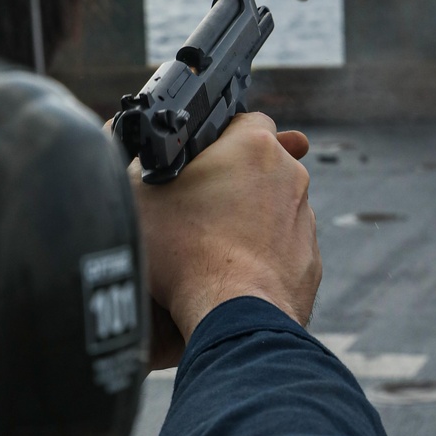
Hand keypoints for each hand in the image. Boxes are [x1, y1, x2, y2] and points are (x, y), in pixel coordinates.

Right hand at [132, 112, 321, 345]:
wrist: (231, 315)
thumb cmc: (182, 251)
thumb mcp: (138, 193)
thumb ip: (138, 158)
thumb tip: (125, 137)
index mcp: (254, 146)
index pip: (242, 120)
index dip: (217, 139)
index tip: (197, 161)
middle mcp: (290, 175)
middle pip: (259, 165)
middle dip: (233, 179)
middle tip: (199, 206)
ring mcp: (305, 218)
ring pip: (273, 206)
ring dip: (250, 216)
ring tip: (212, 244)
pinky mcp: (309, 258)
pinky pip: (282, 245)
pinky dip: (263, 252)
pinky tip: (232, 270)